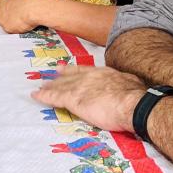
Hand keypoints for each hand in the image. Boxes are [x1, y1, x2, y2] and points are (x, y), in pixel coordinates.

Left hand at [0, 0, 55, 33]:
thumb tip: (13, 2)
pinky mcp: (7, 29)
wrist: (34, 8)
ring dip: (10, 23)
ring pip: (3, 24)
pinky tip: (22, 24)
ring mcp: (2, 21)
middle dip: (4, 16)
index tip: (3, 9)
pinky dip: (16, 29)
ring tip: (20, 20)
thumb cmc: (29, 0)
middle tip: (14, 15)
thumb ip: (11, 0)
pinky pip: (10, 30)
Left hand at [30, 65, 144, 132]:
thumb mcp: (132, 85)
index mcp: (105, 73)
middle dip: (60, 77)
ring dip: (50, 87)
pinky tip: (36, 96)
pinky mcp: (74, 99)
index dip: (74, 70)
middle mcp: (90, 77)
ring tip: (41, 88)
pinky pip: (55, 96)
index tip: (65, 68)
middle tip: (51, 76)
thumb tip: (130, 90)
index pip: (85, 71)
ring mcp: (81, 86)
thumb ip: (125, 86)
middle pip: (71, 76)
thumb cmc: (136, 97)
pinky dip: (44, 96)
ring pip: (61, 85)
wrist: (133, 104)